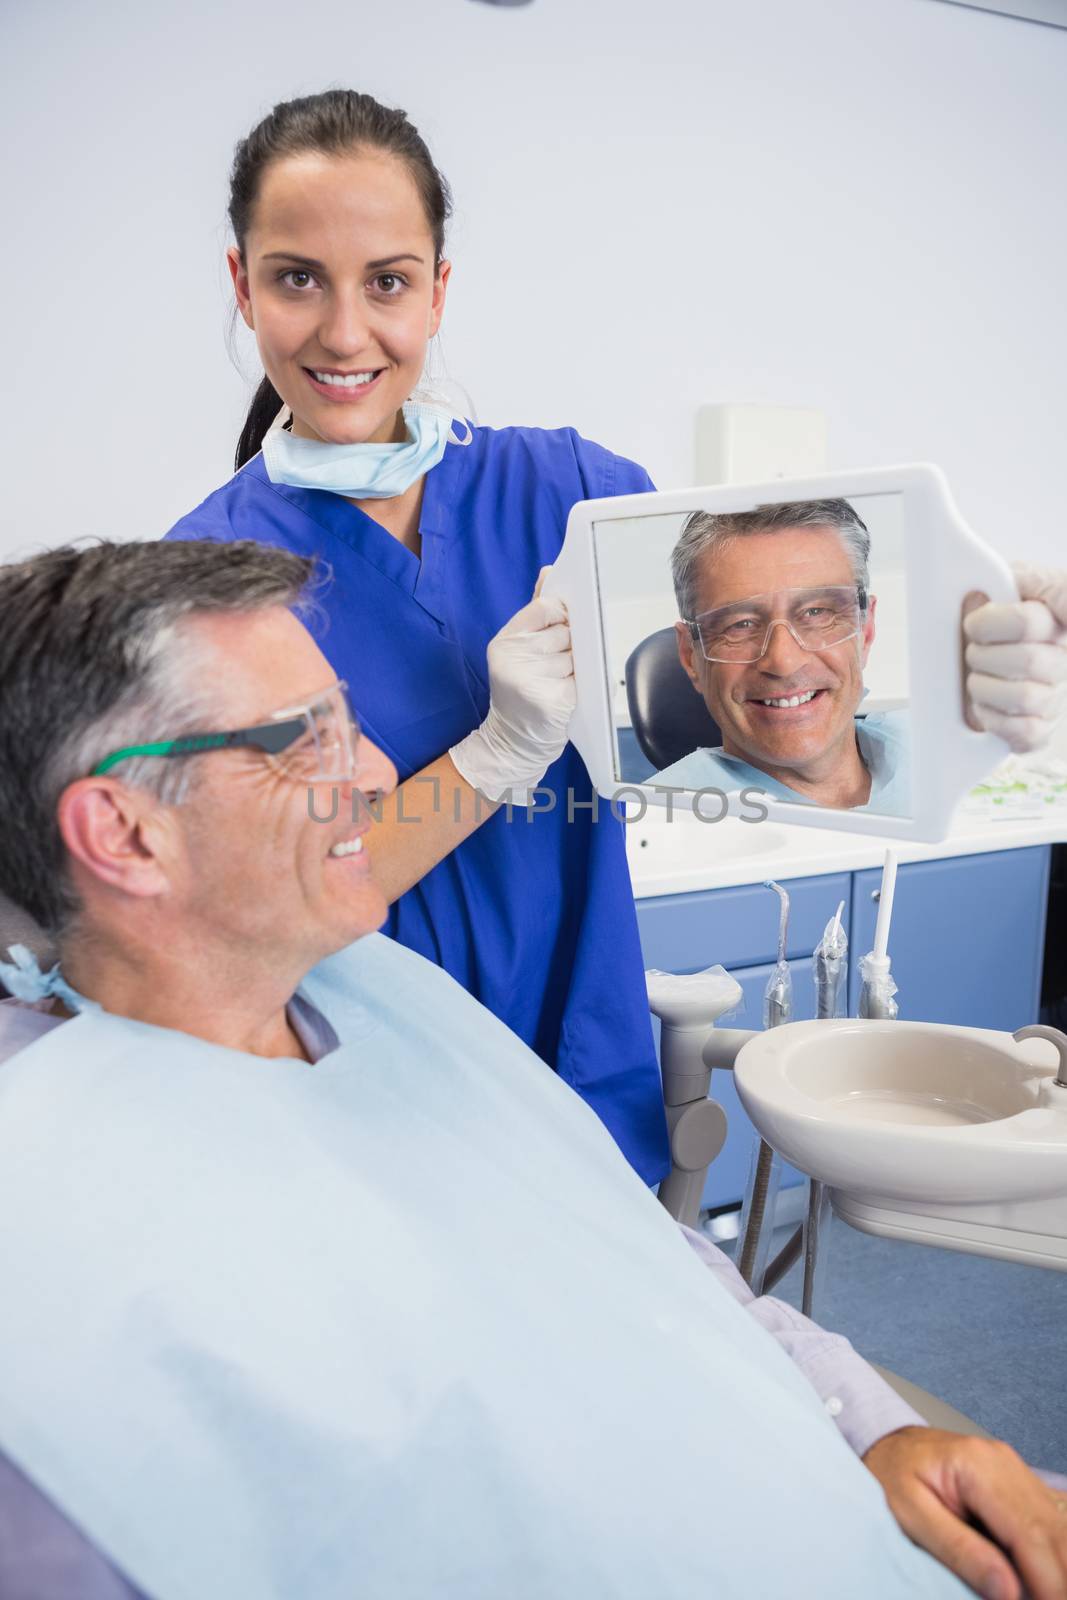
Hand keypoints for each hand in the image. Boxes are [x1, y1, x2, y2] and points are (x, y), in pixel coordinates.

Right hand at [449, 569, 574, 802]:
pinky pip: (583, 681)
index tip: (566, 624)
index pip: (545, 608)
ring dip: (576, 670)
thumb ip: (536, 613)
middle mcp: (514, 658)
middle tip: (556, 666)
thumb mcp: (519, 650)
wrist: (513, 743)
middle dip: (570, 647)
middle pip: (565, 633)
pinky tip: (565, 697)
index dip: (562, 614)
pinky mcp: (551, 701)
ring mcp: (532, 680)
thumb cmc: (521, 692)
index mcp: (505, 642)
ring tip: (557, 684)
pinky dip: (581, 689)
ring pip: (576, 658)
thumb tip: (550, 572)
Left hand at [862, 1425, 1066, 1598]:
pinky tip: (1040, 1577)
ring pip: (1058, 1528)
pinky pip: (1050, 1522)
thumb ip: (959, 1550)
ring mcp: (1015, 1470)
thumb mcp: (909, 1515)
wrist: (888, 1443)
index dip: (1048, 1581)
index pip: (1030, 1532)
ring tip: (1040, 1594)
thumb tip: (1009, 1591)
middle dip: (1058, 1579)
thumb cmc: (890, 1475)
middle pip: (1053, 1532)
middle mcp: (1005, 1462)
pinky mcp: (1018, 1483)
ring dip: (1057, 1568)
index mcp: (977, 1465)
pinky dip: (1051, 1554)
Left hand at [964, 564, 1066, 751]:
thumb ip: (1009, 577)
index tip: (975, 623)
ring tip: (975, 678)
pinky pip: (1026, 732)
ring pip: (1026, 697)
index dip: (997, 622)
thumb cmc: (996, 615)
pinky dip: (995, 721)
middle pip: (1030, 659)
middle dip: (984, 655)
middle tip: (971, 650)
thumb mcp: (1006, 581)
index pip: (1042, 613)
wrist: (987, 648)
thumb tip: (1002, 583)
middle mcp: (1062, 655)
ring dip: (985, 688)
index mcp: (1056, 615)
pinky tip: (984, 706)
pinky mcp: (1041, 727)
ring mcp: (1055, 693)